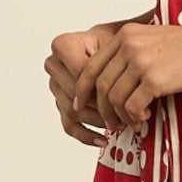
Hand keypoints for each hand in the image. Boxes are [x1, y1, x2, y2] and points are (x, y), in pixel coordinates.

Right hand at [44, 27, 115, 146]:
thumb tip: (127, 90)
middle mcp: (54, 65)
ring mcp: (55, 85)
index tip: (127, 96)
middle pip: (76, 95)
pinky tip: (103, 140)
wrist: (110, 45)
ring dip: (98, 121)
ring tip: (121, 124)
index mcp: (63, 46)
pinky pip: (69, 125)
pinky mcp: (60, 102)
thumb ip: (115, 59)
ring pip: (72, 112)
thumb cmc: (115, 42)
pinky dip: (86, 135)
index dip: (104, 88)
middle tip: (127, 114)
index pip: (82, 75)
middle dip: (103, 108)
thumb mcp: (117, 42)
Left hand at [72, 17, 181, 132]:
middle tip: (110, 123)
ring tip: (131, 122)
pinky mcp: (155, 79)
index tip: (83, 104)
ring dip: (120, 116)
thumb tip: (115, 83)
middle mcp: (128, 46)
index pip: (92, 65)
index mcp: (125, 35)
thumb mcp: (154, 39)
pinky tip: (145, 118)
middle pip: (100, 85)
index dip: (83, 89)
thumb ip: (131, 53)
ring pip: (114, 98)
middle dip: (102, 109)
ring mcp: (140, 62)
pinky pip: (133, 106)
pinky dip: (135, 117)